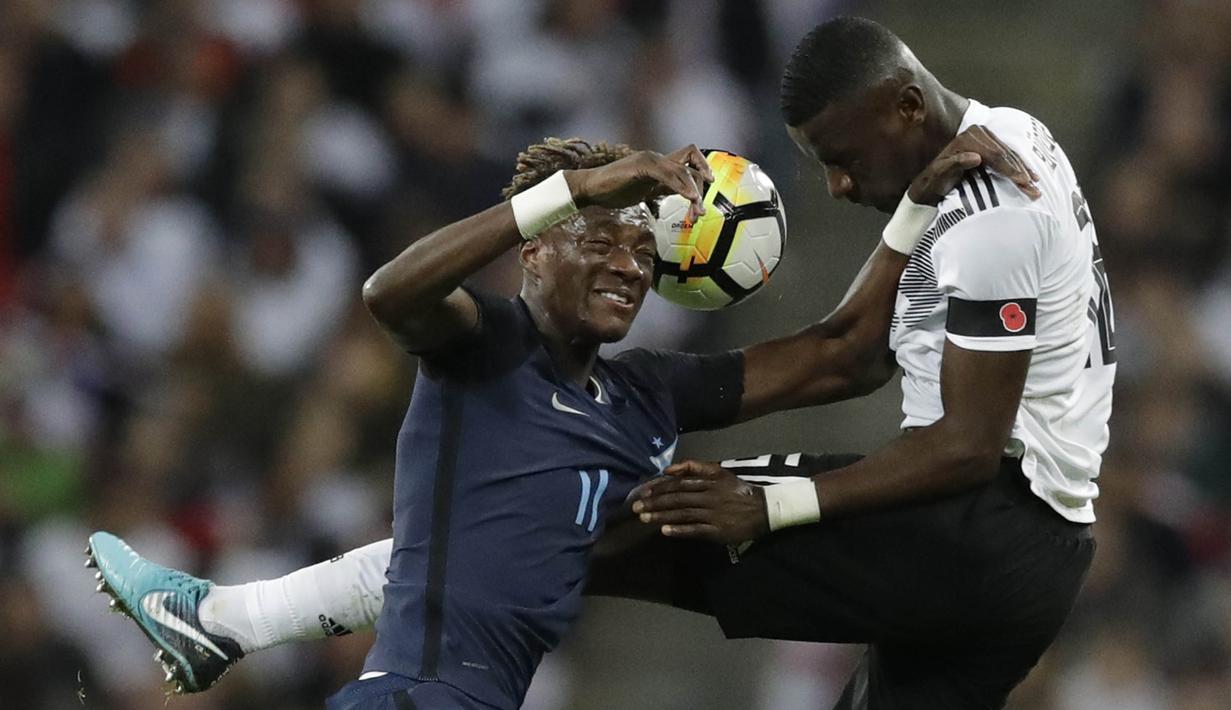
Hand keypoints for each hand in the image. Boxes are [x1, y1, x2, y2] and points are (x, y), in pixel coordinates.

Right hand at [563, 145, 714, 219]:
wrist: (590, 188)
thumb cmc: (614, 191)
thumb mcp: (645, 190)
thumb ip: (664, 189)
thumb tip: (684, 195)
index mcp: (660, 163)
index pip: (690, 157)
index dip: (702, 168)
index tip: (709, 185)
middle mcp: (657, 158)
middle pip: (690, 167)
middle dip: (699, 190)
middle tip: (699, 214)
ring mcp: (649, 160)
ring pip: (682, 172)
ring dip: (693, 192)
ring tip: (697, 211)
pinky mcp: (641, 166)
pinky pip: (667, 175)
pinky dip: (680, 186)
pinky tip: (688, 198)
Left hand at [629, 460, 769, 543]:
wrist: (762, 510)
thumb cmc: (736, 491)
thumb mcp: (719, 472)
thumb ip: (695, 467)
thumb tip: (669, 469)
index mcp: (708, 480)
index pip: (679, 483)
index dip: (659, 487)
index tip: (643, 491)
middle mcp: (708, 495)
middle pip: (677, 498)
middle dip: (655, 502)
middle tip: (635, 507)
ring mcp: (712, 514)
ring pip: (683, 513)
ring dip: (662, 516)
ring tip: (644, 518)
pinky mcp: (717, 530)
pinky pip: (695, 530)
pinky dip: (679, 530)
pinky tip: (664, 532)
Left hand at [908, 125, 1040, 204]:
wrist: (930, 183)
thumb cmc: (933, 182)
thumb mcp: (939, 174)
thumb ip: (955, 164)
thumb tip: (975, 157)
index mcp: (967, 139)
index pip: (995, 155)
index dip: (1009, 169)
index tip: (1022, 182)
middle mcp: (977, 134)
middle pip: (1004, 154)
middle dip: (1020, 172)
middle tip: (1033, 187)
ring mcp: (984, 138)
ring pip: (1009, 155)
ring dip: (1023, 170)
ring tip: (1036, 184)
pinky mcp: (988, 145)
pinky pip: (1007, 156)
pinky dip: (1018, 166)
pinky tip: (1029, 175)